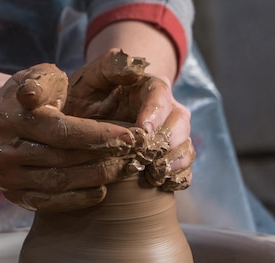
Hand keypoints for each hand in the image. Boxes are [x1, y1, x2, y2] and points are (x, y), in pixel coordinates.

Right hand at [0, 63, 136, 211]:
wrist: (5, 120)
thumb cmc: (36, 94)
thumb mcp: (42, 76)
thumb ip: (45, 79)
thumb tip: (32, 94)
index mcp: (10, 117)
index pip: (62, 130)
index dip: (98, 135)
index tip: (130, 137)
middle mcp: (2, 150)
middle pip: (64, 158)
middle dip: (104, 155)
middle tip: (134, 153)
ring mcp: (6, 176)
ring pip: (60, 182)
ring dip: (97, 177)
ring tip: (123, 167)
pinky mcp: (14, 196)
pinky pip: (52, 203)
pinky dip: (80, 198)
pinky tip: (102, 189)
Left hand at [64, 49, 194, 190]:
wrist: (89, 117)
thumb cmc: (89, 95)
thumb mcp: (92, 76)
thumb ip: (111, 65)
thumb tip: (135, 67)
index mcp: (150, 87)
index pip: (161, 96)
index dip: (155, 114)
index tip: (144, 131)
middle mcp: (167, 110)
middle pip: (180, 124)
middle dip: (166, 142)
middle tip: (147, 157)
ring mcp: (171, 135)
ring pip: (186, 147)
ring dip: (174, 162)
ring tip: (154, 174)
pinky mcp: (169, 157)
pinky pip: (184, 169)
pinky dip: (178, 178)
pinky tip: (161, 185)